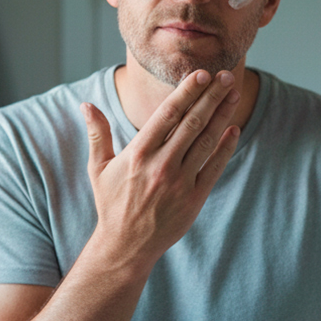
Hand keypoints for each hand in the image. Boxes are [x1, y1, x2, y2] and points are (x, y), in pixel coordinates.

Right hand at [81, 70, 240, 266]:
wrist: (126, 246)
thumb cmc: (112, 203)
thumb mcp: (98, 168)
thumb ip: (98, 134)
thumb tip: (86, 105)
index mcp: (138, 153)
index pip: (167, 114)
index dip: (187, 92)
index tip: (201, 74)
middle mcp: (161, 165)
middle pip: (192, 123)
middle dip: (211, 97)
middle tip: (225, 76)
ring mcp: (180, 182)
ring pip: (206, 141)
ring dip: (222, 116)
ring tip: (233, 94)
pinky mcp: (194, 198)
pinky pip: (214, 167)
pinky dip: (226, 148)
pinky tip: (233, 130)